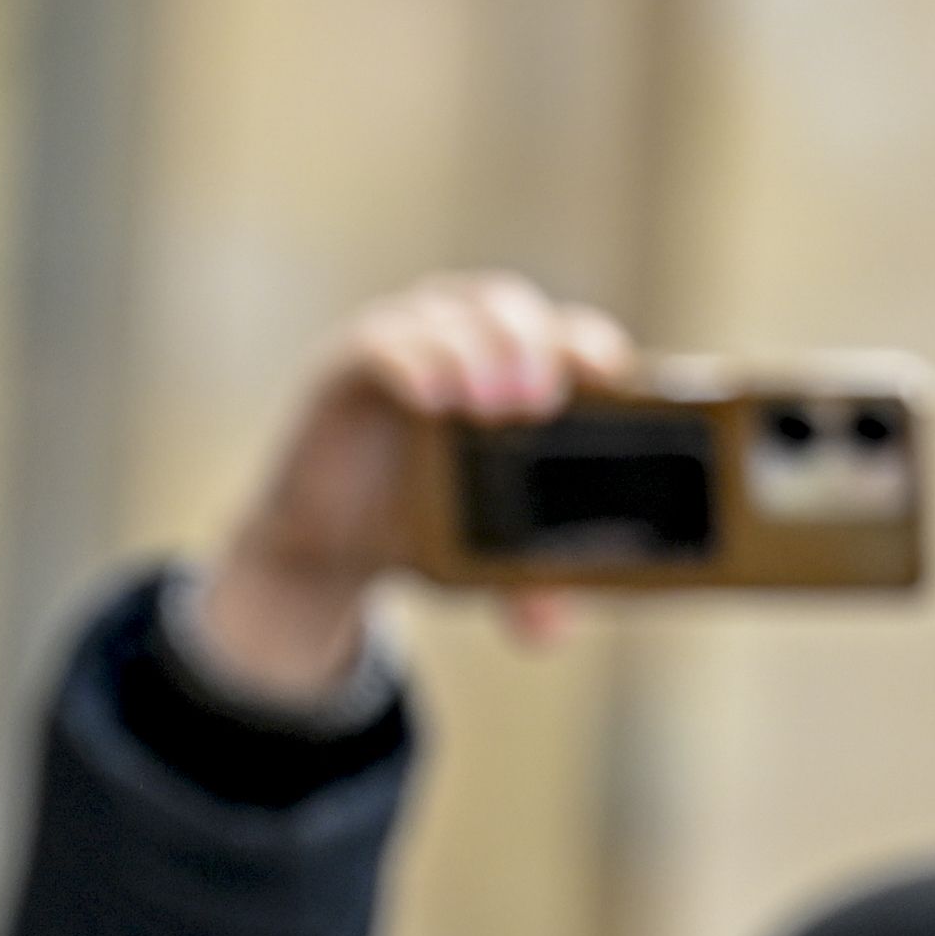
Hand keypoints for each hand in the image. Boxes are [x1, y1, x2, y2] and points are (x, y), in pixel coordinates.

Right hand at [187, 274, 640, 703]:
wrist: (321, 547)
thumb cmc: (414, 528)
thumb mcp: (475, 558)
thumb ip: (519, 584)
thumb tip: (554, 628)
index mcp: (514, 370)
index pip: (564, 333)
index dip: (590, 346)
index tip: (612, 381)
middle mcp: (463, 339)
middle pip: (512, 306)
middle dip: (536, 346)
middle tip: (543, 403)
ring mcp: (404, 342)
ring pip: (454, 313)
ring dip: (481, 352)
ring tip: (497, 407)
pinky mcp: (347, 365)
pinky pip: (382, 345)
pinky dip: (412, 363)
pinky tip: (432, 399)